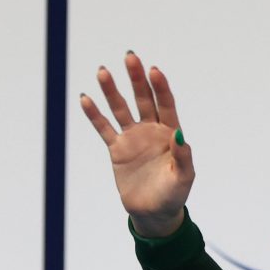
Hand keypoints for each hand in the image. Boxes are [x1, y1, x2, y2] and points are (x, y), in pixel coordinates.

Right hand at [80, 52, 193, 237]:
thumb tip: (180, 135)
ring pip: (121, 109)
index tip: (153, 70)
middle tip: (129, 56)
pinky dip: (94, 115)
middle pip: (143, 99)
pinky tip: (86, 98)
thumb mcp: (183, 178)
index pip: (165, 104)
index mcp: (171, 134)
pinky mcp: (117, 150)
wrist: (154, 212)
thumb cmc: (174, 194)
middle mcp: (151, 131)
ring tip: (102, 71)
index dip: (160, 87)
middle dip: (136, 79)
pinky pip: (104, 128)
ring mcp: (133, 138)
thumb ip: (183, 157)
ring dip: (112, 91)